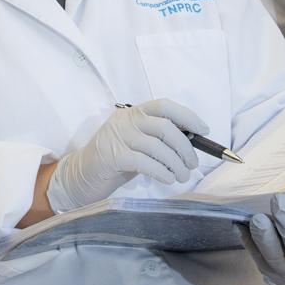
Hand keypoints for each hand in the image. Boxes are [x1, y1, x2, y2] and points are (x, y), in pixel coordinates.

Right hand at [46, 99, 206, 213]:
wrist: (80, 176)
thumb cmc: (115, 161)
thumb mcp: (137, 143)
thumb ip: (158, 139)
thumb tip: (191, 142)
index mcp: (133, 113)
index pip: (164, 106)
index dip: (187, 116)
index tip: (203, 130)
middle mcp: (125, 120)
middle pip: (165, 128)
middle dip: (185, 148)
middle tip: (192, 164)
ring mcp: (117, 137)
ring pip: (157, 147)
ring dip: (176, 164)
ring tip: (181, 176)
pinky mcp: (112, 156)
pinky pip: (145, 162)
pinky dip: (161, 172)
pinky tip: (167, 179)